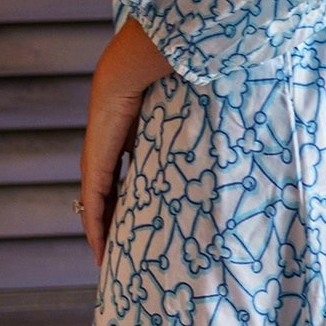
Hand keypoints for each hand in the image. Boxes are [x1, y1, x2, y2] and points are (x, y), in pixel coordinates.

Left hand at [77, 16, 169, 268]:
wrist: (131, 67)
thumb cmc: (160, 80)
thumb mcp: (178, 110)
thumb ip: (194, 120)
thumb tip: (232, 112)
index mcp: (126, 136)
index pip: (125, 175)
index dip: (129, 199)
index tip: (139, 220)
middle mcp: (107, 151)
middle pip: (109, 195)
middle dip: (114, 222)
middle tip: (124, 249)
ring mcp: (96, 159)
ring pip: (98, 206)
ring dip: (104, 232)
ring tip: (110, 258)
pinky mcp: (93, 166)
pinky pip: (93, 204)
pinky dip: (94, 229)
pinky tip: (98, 249)